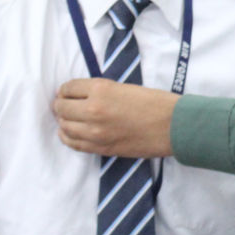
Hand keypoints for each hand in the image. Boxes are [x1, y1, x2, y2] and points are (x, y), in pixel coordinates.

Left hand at [53, 78, 177, 156]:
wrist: (173, 126)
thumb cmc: (155, 102)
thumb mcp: (124, 87)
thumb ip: (100, 91)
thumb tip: (80, 96)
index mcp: (101, 89)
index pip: (68, 88)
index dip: (66, 90)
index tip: (67, 92)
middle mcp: (93, 110)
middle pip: (61, 108)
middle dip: (61, 104)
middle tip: (64, 104)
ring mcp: (95, 133)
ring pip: (65, 126)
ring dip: (64, 121)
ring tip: (67, 118)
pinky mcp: (101, 148)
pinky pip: (73, 143)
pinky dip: (68, 137)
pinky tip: (70, 132)